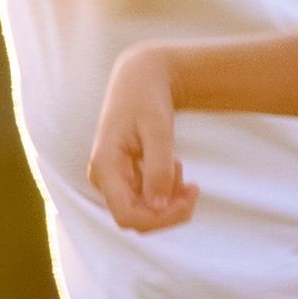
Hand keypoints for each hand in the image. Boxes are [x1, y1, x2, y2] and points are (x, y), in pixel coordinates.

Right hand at [87, 47, 194, 230]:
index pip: (126, 215)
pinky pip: (146, 200)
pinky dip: (166, 191)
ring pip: (143, 212)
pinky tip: (174, 167)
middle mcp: (103, 178)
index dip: (159, 219)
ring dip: (169, 200)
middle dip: (169, 211)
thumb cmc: (146, 99)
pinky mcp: (123, 178)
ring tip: (181, 167)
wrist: (140, 79)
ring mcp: (112, 180)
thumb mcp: (158, 130)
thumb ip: (158, 168)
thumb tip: (158, 207)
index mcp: (104, 166)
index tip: (189, 201)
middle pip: (137, 219)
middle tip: (194, 188)